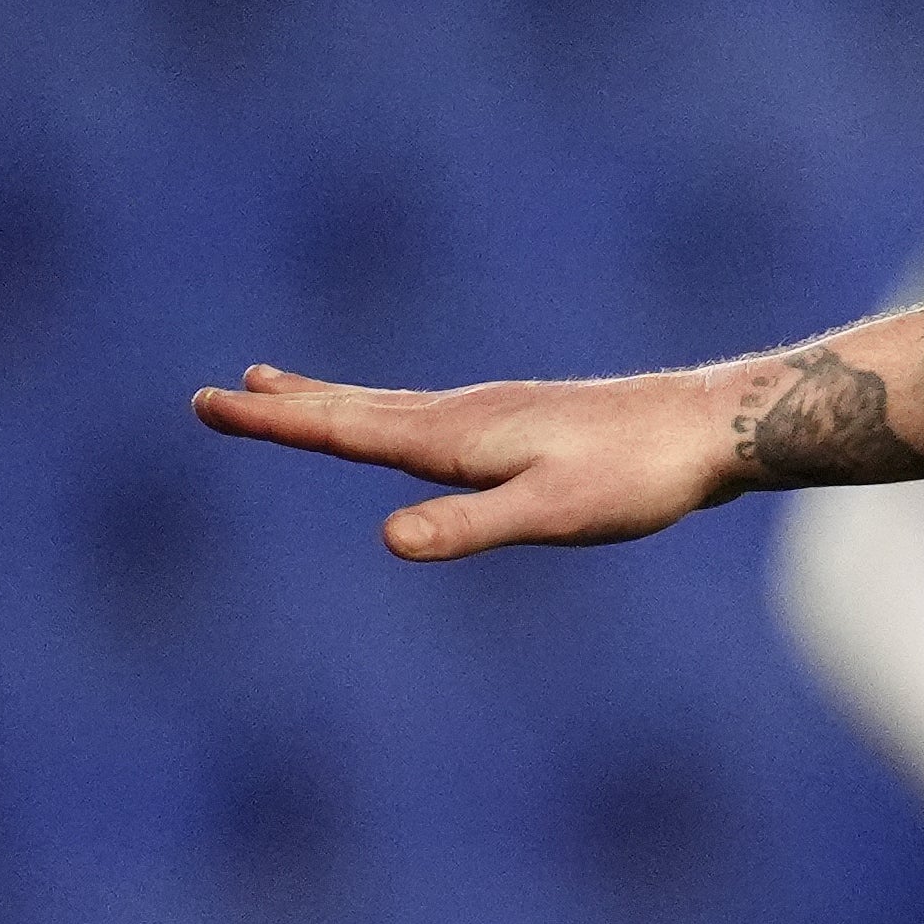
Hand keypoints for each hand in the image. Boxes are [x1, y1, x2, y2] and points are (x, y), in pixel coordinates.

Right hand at [190, 362, 760, 559]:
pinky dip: (388, 411)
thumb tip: (389, 540)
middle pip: (355, 409)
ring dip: (330, 399)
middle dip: (286, 406)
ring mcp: (496, 414)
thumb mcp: (552, 512)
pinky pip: (432, 415)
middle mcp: (465, 415)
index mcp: (455, 437)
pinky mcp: (527, 421)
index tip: (209, 402)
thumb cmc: (637, 475)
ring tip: (281, 384)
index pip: (344, 430)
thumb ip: (470, 526)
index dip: (275, 422)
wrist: (713, 430)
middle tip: (220, 392)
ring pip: (391, 405)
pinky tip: (403, 422)